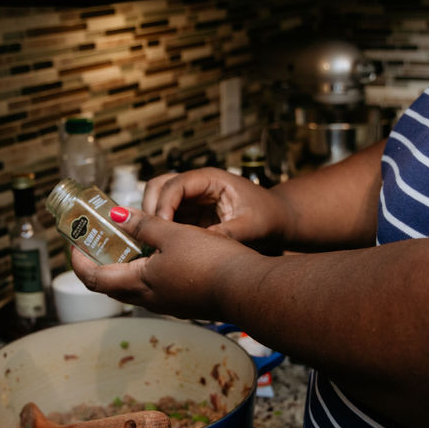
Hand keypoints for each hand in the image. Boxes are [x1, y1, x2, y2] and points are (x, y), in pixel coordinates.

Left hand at [70, 205, 262, 320]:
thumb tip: (117, 215)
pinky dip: (146, 271)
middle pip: (112, 285)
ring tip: (127, 243)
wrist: (248, 288)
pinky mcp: (186, 303)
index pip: (96, 278)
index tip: (74, 245)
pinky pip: (156, 288)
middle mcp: (150, 300)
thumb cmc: (210, 261)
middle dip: (100, 264)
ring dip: (125, 267)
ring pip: (135, 287)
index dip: (80, 262)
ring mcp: (169, 304)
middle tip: (96, 242)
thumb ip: (143, 225)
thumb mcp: (172, 234)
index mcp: (140, 284)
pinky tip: (159, 254)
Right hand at [142, 168, 291, 252]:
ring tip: (155, 243)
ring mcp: (191, 198)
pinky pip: (167, 217)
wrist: (278, 220)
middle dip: (150, 208)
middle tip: (151, 235)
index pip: (175, 184)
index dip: (164, 205)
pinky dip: (161, 230)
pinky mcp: (190, 213)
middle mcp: (197, 184)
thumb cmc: (269, 217)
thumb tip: (201, 244)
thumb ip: (226, 234)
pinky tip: (163, 248)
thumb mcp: (251, 227)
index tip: (163, 228)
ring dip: (152, 220)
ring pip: (157, 200)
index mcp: (210, 179)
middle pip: (158, 186)